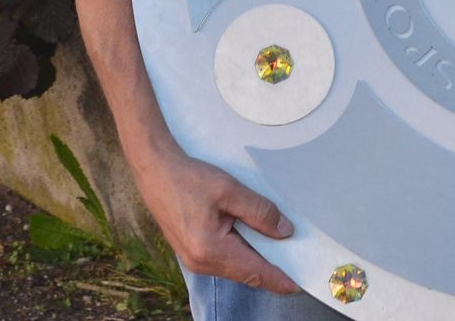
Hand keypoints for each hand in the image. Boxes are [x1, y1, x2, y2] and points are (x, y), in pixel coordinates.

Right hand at [133, 144, 298, 292]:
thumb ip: (260, 212)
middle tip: (298, 261)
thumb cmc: (188, 178)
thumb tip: (284, 232)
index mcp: (210, 249)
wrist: (155, 171)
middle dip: (271, 268)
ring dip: (257, 258)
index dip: (278, 279)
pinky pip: (225, 258)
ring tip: (282, 248)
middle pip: (246, 272)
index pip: (254, 272)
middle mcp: (201, 262)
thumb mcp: (229, 190)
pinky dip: (243, 252)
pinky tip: (257, 240)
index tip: (299, 284)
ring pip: (236, 266)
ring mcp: (195, 259)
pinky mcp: (193, 251)